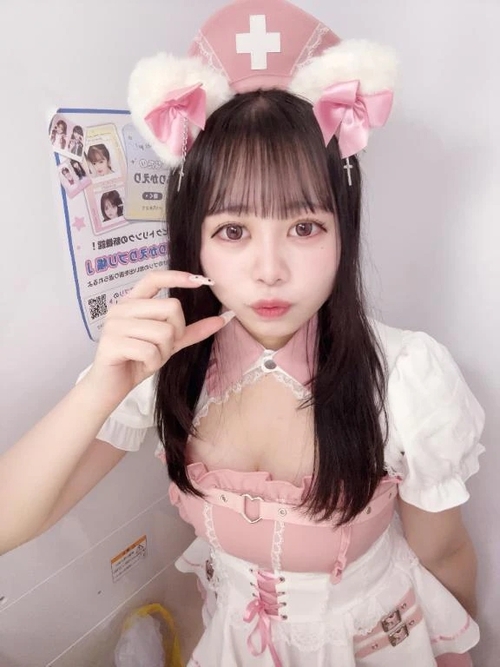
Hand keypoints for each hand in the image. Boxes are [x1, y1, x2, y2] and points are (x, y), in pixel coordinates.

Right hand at [83, 271, 231, 403]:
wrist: (109, 388)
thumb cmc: (137, 361)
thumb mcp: (167, 344)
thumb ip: (190, 331)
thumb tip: (221, 319)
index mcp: (132, 302)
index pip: (153, 278)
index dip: (177, 277)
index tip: (199, 281)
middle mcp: (121, 308)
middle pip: (170, 307)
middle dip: (175, 333)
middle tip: (161, 348)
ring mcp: (114, 325)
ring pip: (163, 331)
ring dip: (163, 351)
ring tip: (149, 358)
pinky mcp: (112, 343)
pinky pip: (150, 350)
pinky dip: (153, 362)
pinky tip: (141, 365)